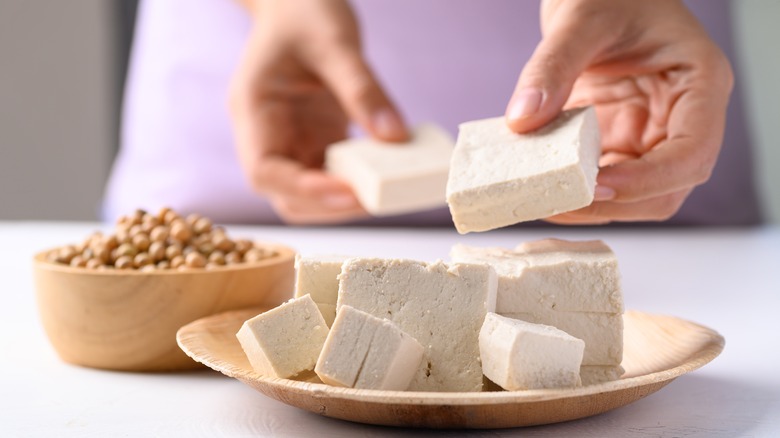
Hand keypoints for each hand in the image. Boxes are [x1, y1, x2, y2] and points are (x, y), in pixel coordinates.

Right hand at [230, 0, 407, 223]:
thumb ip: (363, 89)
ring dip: (344, 201)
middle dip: (328, 205)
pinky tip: (388, 174)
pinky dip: (359, 183)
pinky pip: (333, 176)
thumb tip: (395, 138)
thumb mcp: (335, 42)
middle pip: (285, 196)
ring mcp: (290, 142)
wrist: (299, 4)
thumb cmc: (306, 13)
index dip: (303, 190)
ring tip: (386, 190)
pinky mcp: (315, 142)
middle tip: (376, 198)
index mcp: (253, 109)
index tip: (348, 192)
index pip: (264, 171)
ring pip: (309, 195)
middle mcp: (266, 135)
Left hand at [505, 0, 732, 223]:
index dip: (648, 180)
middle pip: (665, 190)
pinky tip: (537, 186)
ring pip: (632, 198)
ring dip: (587, 206)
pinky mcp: (618, 145)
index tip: (598, 185)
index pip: (692, 153)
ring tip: (537, 199)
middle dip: (612, 203)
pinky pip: (601, 184)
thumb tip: (522, 121)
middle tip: (554, 202)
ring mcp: (649, 137)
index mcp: (699, 85)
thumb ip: (553, 65)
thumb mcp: (581, 18)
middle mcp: (681, 120)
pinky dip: (571, 192)